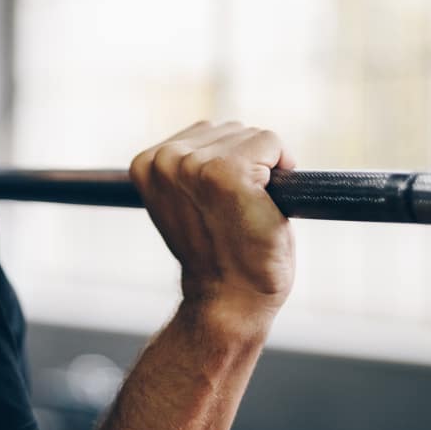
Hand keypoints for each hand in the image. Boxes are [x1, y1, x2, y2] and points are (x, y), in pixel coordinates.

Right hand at [129, 121, 296, 319]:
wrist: (228, 299)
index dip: (227, 166)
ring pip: (253, 136)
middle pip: (233, 131)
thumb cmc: (216, 254)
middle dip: (248, 164)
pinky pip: (271, 143)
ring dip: (264, 169)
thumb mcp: (185, 200)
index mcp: (147, 163)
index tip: (220, 206)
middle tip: (238, 211)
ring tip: (249, 209)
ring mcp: (195, 165)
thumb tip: (219, 133)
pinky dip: (283, 166)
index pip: (207, 134)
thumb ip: (188, 166)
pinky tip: (267, 202)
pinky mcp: (229, 173)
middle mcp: (166, 159)